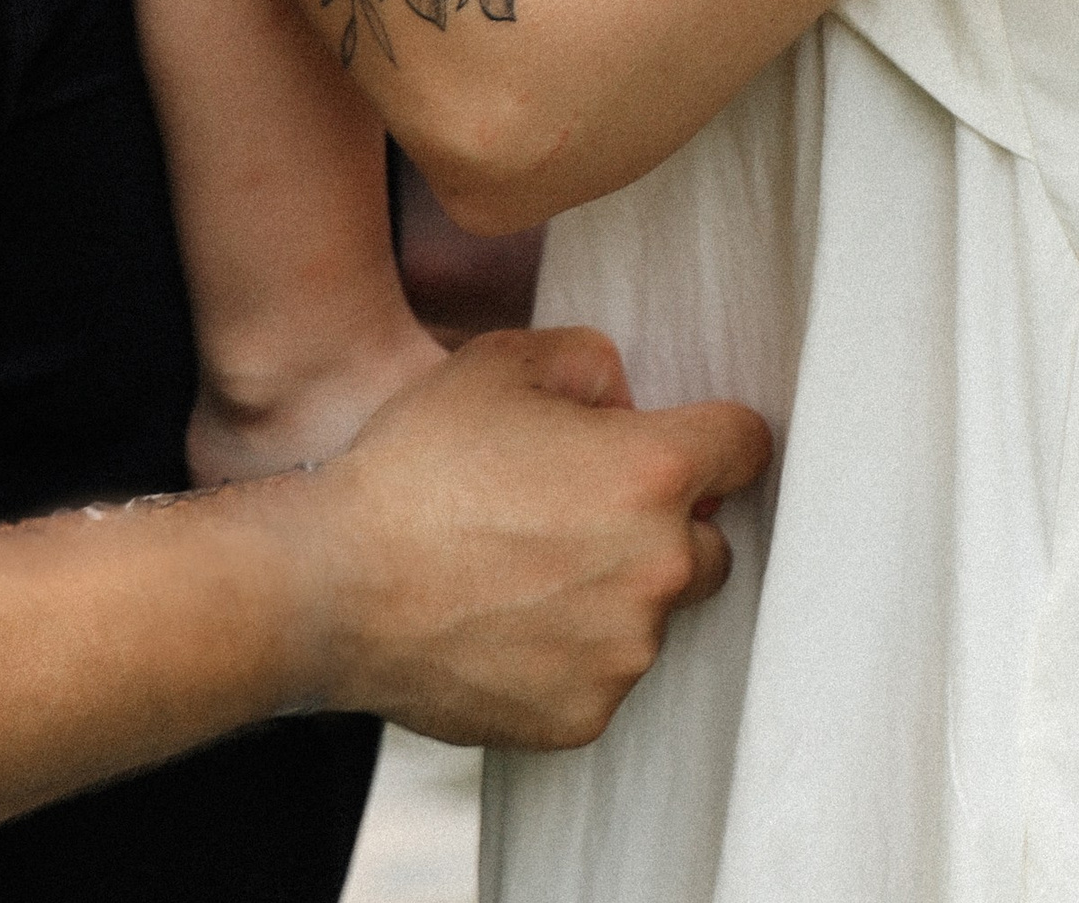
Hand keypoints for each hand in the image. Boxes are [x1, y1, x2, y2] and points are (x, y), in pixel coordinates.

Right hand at [289, 326, 769, 746]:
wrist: (332, 584)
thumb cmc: (416, 464)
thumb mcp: (500, 362)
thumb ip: (588, 363)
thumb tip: (622, 397)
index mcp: (651, 472)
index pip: (746, 446)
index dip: (717, 435)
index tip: (692, 443)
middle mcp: (657, 569)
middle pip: (712, 542)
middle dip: (666, 523)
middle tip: (582, 511)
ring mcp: (622, 653)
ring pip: (651, 613)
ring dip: (614, 592)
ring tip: (525, 569)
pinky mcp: (581, 717)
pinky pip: (602, 675)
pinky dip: (571, 652)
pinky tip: (505, 621)